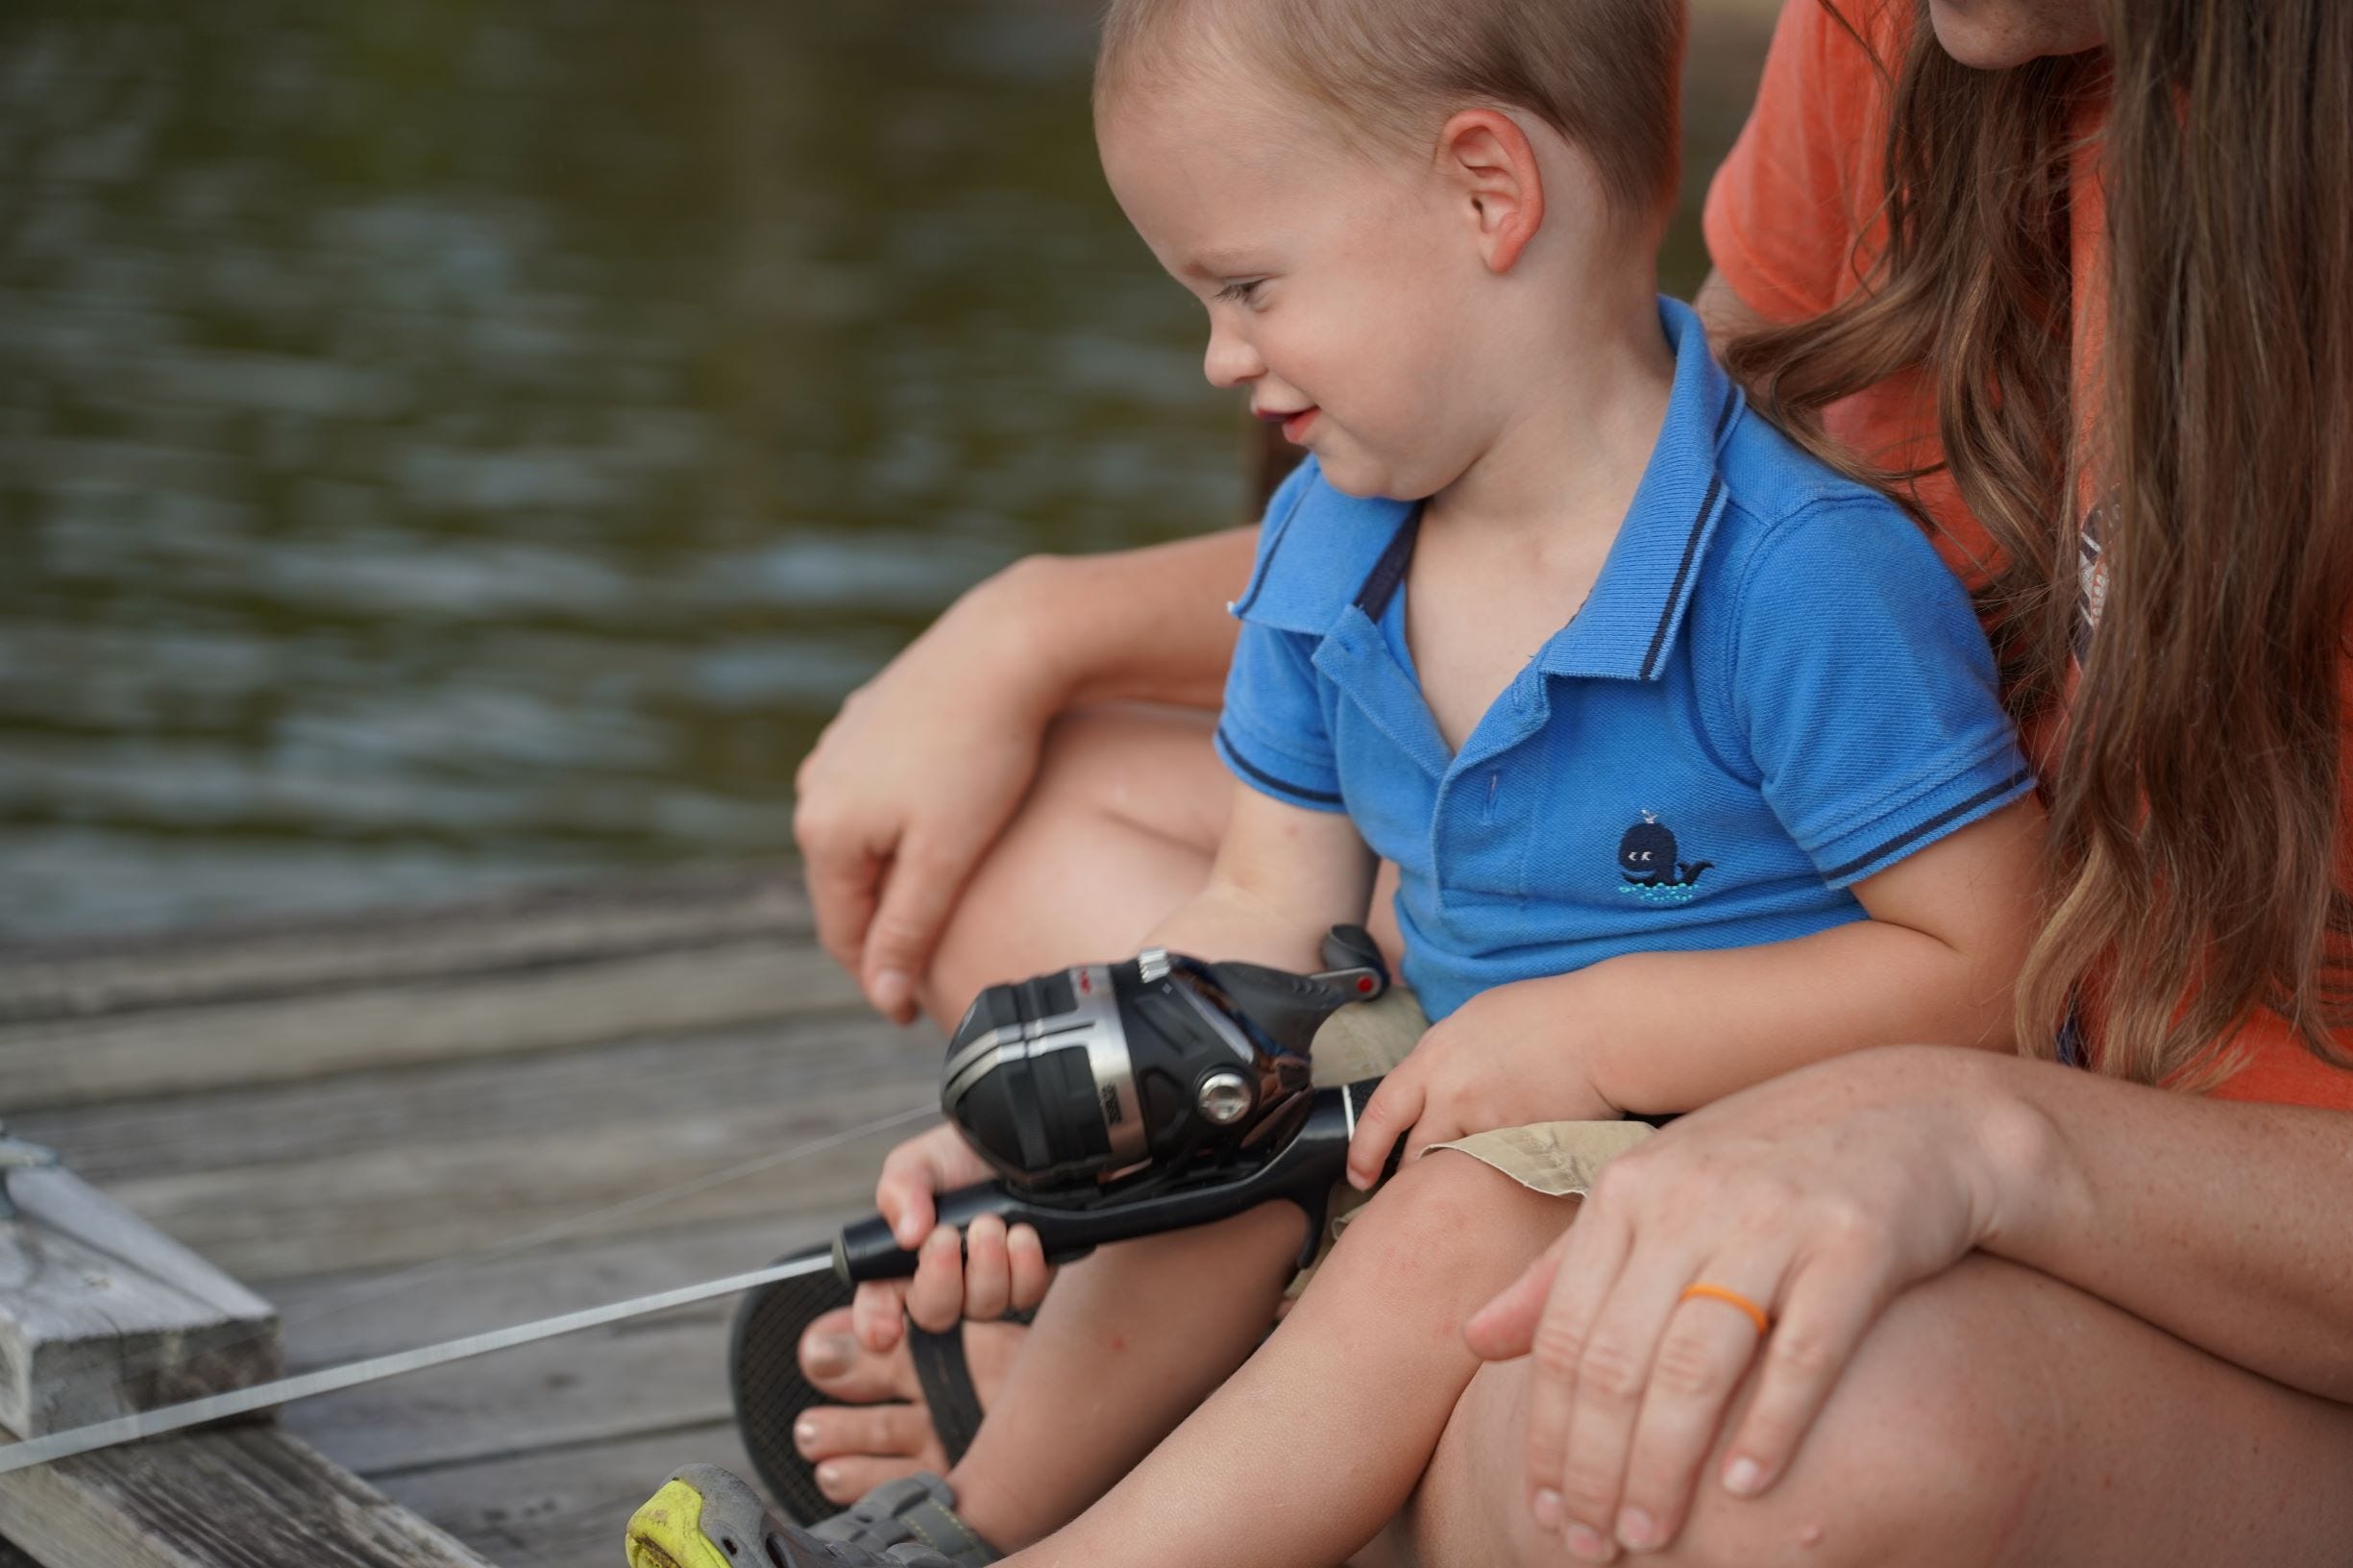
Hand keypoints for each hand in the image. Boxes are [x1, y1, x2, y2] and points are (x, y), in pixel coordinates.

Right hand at [794, 561, 1064, 1022]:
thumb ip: (907, 933)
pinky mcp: (869, 717)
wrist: (1006, 645)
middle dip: (882, 929)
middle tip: (927, 970)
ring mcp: (838, 747)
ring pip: (862, 836)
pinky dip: (902, 824)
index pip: (842, 934)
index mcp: (823, 830)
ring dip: (891, 875)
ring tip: (935, 906)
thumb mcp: (945, 859)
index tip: (912, 1017)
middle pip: (846, 886)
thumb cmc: (983, 755)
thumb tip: (881, 1000)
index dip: (878, 980)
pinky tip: (940, 830)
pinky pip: (879, 792)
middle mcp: (814, 786)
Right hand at [851, 1123, 1054, 1348]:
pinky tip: (1024, 1235)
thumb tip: (909, 1234)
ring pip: (984, 1306)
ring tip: (991, 1224)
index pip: (877, 1307)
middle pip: (935, 1314)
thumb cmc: (955, 1158)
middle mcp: (943, 1283)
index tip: (887, 1330)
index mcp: (900, 1262)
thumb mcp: (916, 1164)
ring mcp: (986, 1286)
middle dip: (941, 1279)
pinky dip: (1025, 1266)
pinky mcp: (1028, 1280)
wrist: (1011, 1140)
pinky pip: (1026, 1294)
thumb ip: (901, 1192)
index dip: (876, 1325)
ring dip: (987, 1266)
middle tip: (948, 1236)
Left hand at [1344, 974, 1616, 1187]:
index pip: (1381, 1113)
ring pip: (1455, 1170)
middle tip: (1411, 1192)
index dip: (1364, 1150)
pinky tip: (1510, 1176)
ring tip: (1468, 1183)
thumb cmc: (1546, 1016)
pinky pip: (1497, 1175)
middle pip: (1415, 1153)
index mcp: (1433, 1058)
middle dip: (1411, 1176)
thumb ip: (1444, 1057)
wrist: (1602, 1029)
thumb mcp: (1474, 1021)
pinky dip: (1498, 1178)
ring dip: (1456, 1180)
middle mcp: (1451, 1094)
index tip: (1358, 1175)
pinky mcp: (1521, 1149)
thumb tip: (1430, 1082)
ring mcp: (1487, 1125)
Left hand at [1461, 1045, 2032, 1558]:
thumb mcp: (1655, 1198)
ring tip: (1650, 1534)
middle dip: (1597, 1467)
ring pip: (1695, 1368)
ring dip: (1665, 1466)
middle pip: (1619, 1360)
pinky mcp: (1856, 1245)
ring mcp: (1774, 1220)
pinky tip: (1744, 1489)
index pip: (1563, 1333)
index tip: (1545, 1506)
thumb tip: (1476, 1338)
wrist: (1912, 1122)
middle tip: (1593, 1542)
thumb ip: (1565, 1270)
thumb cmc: (1765, 1171)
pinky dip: (1769, 1428)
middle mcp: (1689, 1199)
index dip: (1548, 1433)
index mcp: (1628, 1190)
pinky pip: (1802, 1355)